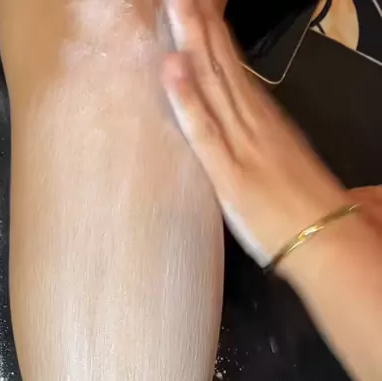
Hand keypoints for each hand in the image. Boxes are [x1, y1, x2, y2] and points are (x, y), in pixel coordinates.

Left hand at [161, 0, 348, 267]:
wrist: (325, 238)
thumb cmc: (308, 212)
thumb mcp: (287, 165)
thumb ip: (268, 144)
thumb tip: (252, 132)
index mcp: (266, 122)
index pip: (234, 69)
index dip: (214, 37)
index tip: (200, 8)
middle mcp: (254, 124)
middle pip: (221, 67)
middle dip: (200, 26)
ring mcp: (242, 146)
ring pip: (212, 86)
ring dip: (191, 43)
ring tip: (174, 6)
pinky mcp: (230, 175)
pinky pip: (204, 131)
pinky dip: (186, 99)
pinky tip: (172, 68)